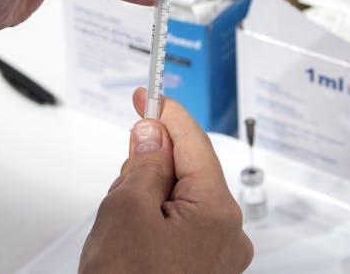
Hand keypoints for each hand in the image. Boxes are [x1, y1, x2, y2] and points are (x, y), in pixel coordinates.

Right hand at [79, 88, 252, 272]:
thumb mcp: (126, 209)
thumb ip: (144, 162)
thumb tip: (153, 132)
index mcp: (217, 212)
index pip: (193, 142)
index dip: (167, 112)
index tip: (149, 93)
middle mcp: (228, 233)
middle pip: (189, 170)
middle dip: (153, 164)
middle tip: (122, 178)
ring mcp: (218, 255)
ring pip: (181, 198)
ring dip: (150, 194)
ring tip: (121, 223)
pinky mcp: (202, 268)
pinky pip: (180, 224)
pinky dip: (155, 217)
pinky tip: (131, 235)